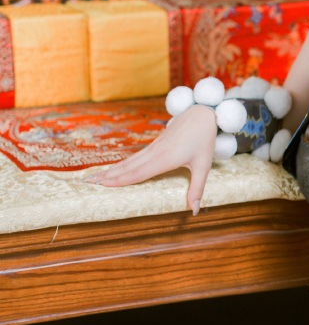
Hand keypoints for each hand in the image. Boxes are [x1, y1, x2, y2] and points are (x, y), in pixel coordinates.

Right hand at [86, 104, 216, 213]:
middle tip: (88, 183)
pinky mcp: (155, 144)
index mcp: (165, 158)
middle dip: (107, 175)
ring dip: (111, 169)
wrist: (202, 114)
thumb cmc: (204, 140)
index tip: (103, 185)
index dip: (120, 180)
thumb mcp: (203, 165)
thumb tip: (195, 211)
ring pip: (129, 161)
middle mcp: (155, 152)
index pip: (139, 173)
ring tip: (94, 177)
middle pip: (127, 167)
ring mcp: (153, 147)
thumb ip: (197, 188)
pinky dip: (122, 163)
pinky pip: (135, 156)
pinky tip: (114, 168)